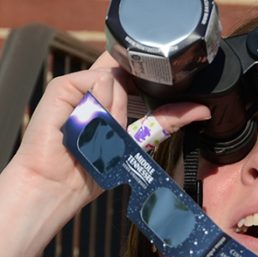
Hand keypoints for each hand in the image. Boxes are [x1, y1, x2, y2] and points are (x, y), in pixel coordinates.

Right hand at [8, 53, 208, 209]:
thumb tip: (202, 109)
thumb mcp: (134, 144)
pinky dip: (97, 103)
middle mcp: (91, 89)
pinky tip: (83, 121)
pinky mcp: (62, 87)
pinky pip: (97, 81)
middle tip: (112, 132)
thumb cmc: (90, 171)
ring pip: (115, 80)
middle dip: (132, 97)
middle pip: (127, 76)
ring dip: (114, 109)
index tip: (171, 70)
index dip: (149, 71)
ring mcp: (76, 86)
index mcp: (105, 100)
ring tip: (93, 133)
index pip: (133, 73)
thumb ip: (161, 121)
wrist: (55, 185)